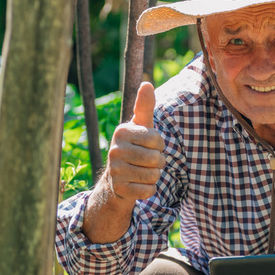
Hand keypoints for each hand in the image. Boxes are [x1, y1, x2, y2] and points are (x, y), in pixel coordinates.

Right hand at [105, 81, 165, 201]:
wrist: (115, 180)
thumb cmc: (134, 147)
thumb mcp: (140, 126)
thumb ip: (144, 106)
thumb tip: (146, 83)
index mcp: (122, 132)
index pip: (157, 139)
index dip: (159, 145)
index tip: (149, 146)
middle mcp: (115, 150)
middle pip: (156, 158)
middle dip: (158, 162)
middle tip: (147, 161)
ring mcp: (116, 171)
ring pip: (154, 175)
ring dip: (154, 176)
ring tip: (143, 171)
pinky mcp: (119, 189)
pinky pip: (148, 190)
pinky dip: (148, 189)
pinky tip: (138, 184)